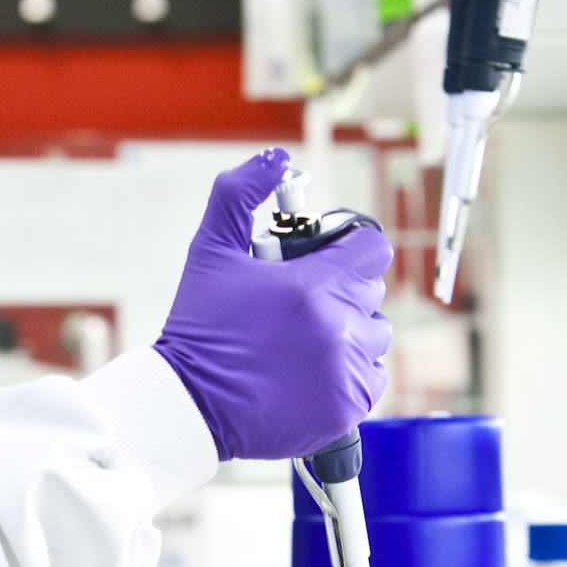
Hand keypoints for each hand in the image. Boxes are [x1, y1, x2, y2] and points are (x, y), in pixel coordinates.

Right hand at [154, 148, 392, 461]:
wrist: (191, 403)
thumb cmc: (200, 327)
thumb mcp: (209, 250)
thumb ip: (238, 194)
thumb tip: (275, 159)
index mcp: (310, 286)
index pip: (371, 249)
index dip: (350, 247)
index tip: (328, 257)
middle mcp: (337, 328)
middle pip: (371, 291)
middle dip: (341, 289)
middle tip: (299, 300)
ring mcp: (345, 371)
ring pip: (376, 335)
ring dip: (350, 331)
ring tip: (305, 337)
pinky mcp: (347, 407)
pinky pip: (372, 377)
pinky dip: (348, 371)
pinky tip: (308, 369)